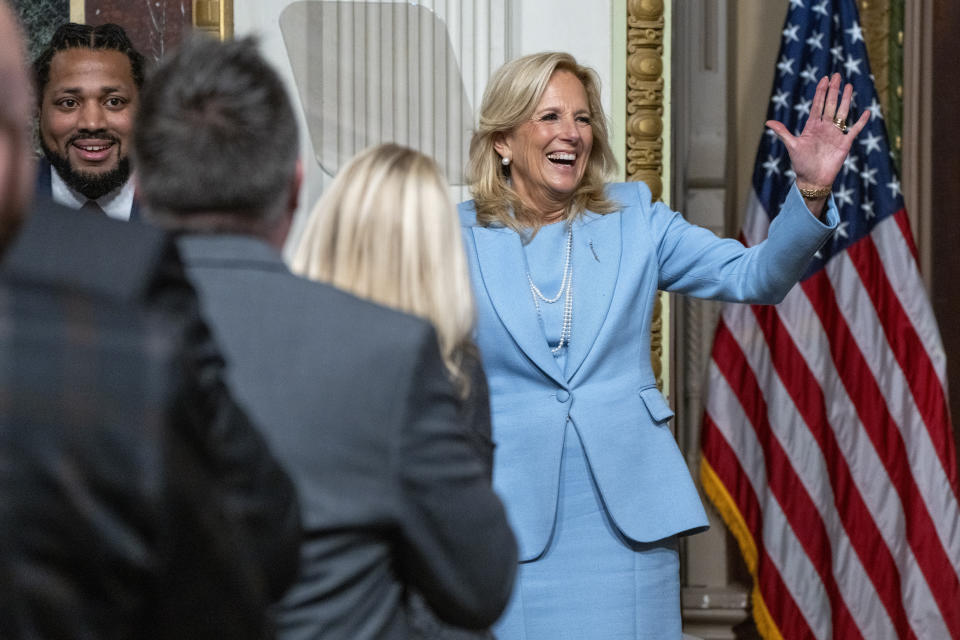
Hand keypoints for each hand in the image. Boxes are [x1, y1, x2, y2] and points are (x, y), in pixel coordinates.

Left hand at [765, 73, 869, 193]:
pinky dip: (861, 122)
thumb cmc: (801, 164)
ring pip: (843, 113)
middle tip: (837, 75)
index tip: (824, 79)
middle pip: (830, 105)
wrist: (813, 180)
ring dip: (846, 100)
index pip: (817, 105)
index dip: (820, 92)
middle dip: (833, 90)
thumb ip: (783, 132)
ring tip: (850, 86)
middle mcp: (824, 127)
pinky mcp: (845, 143)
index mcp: (812, 126)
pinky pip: (854, 130)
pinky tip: (866, 112)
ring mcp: (835, 134)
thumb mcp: (792, 146)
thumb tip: (768, 122)